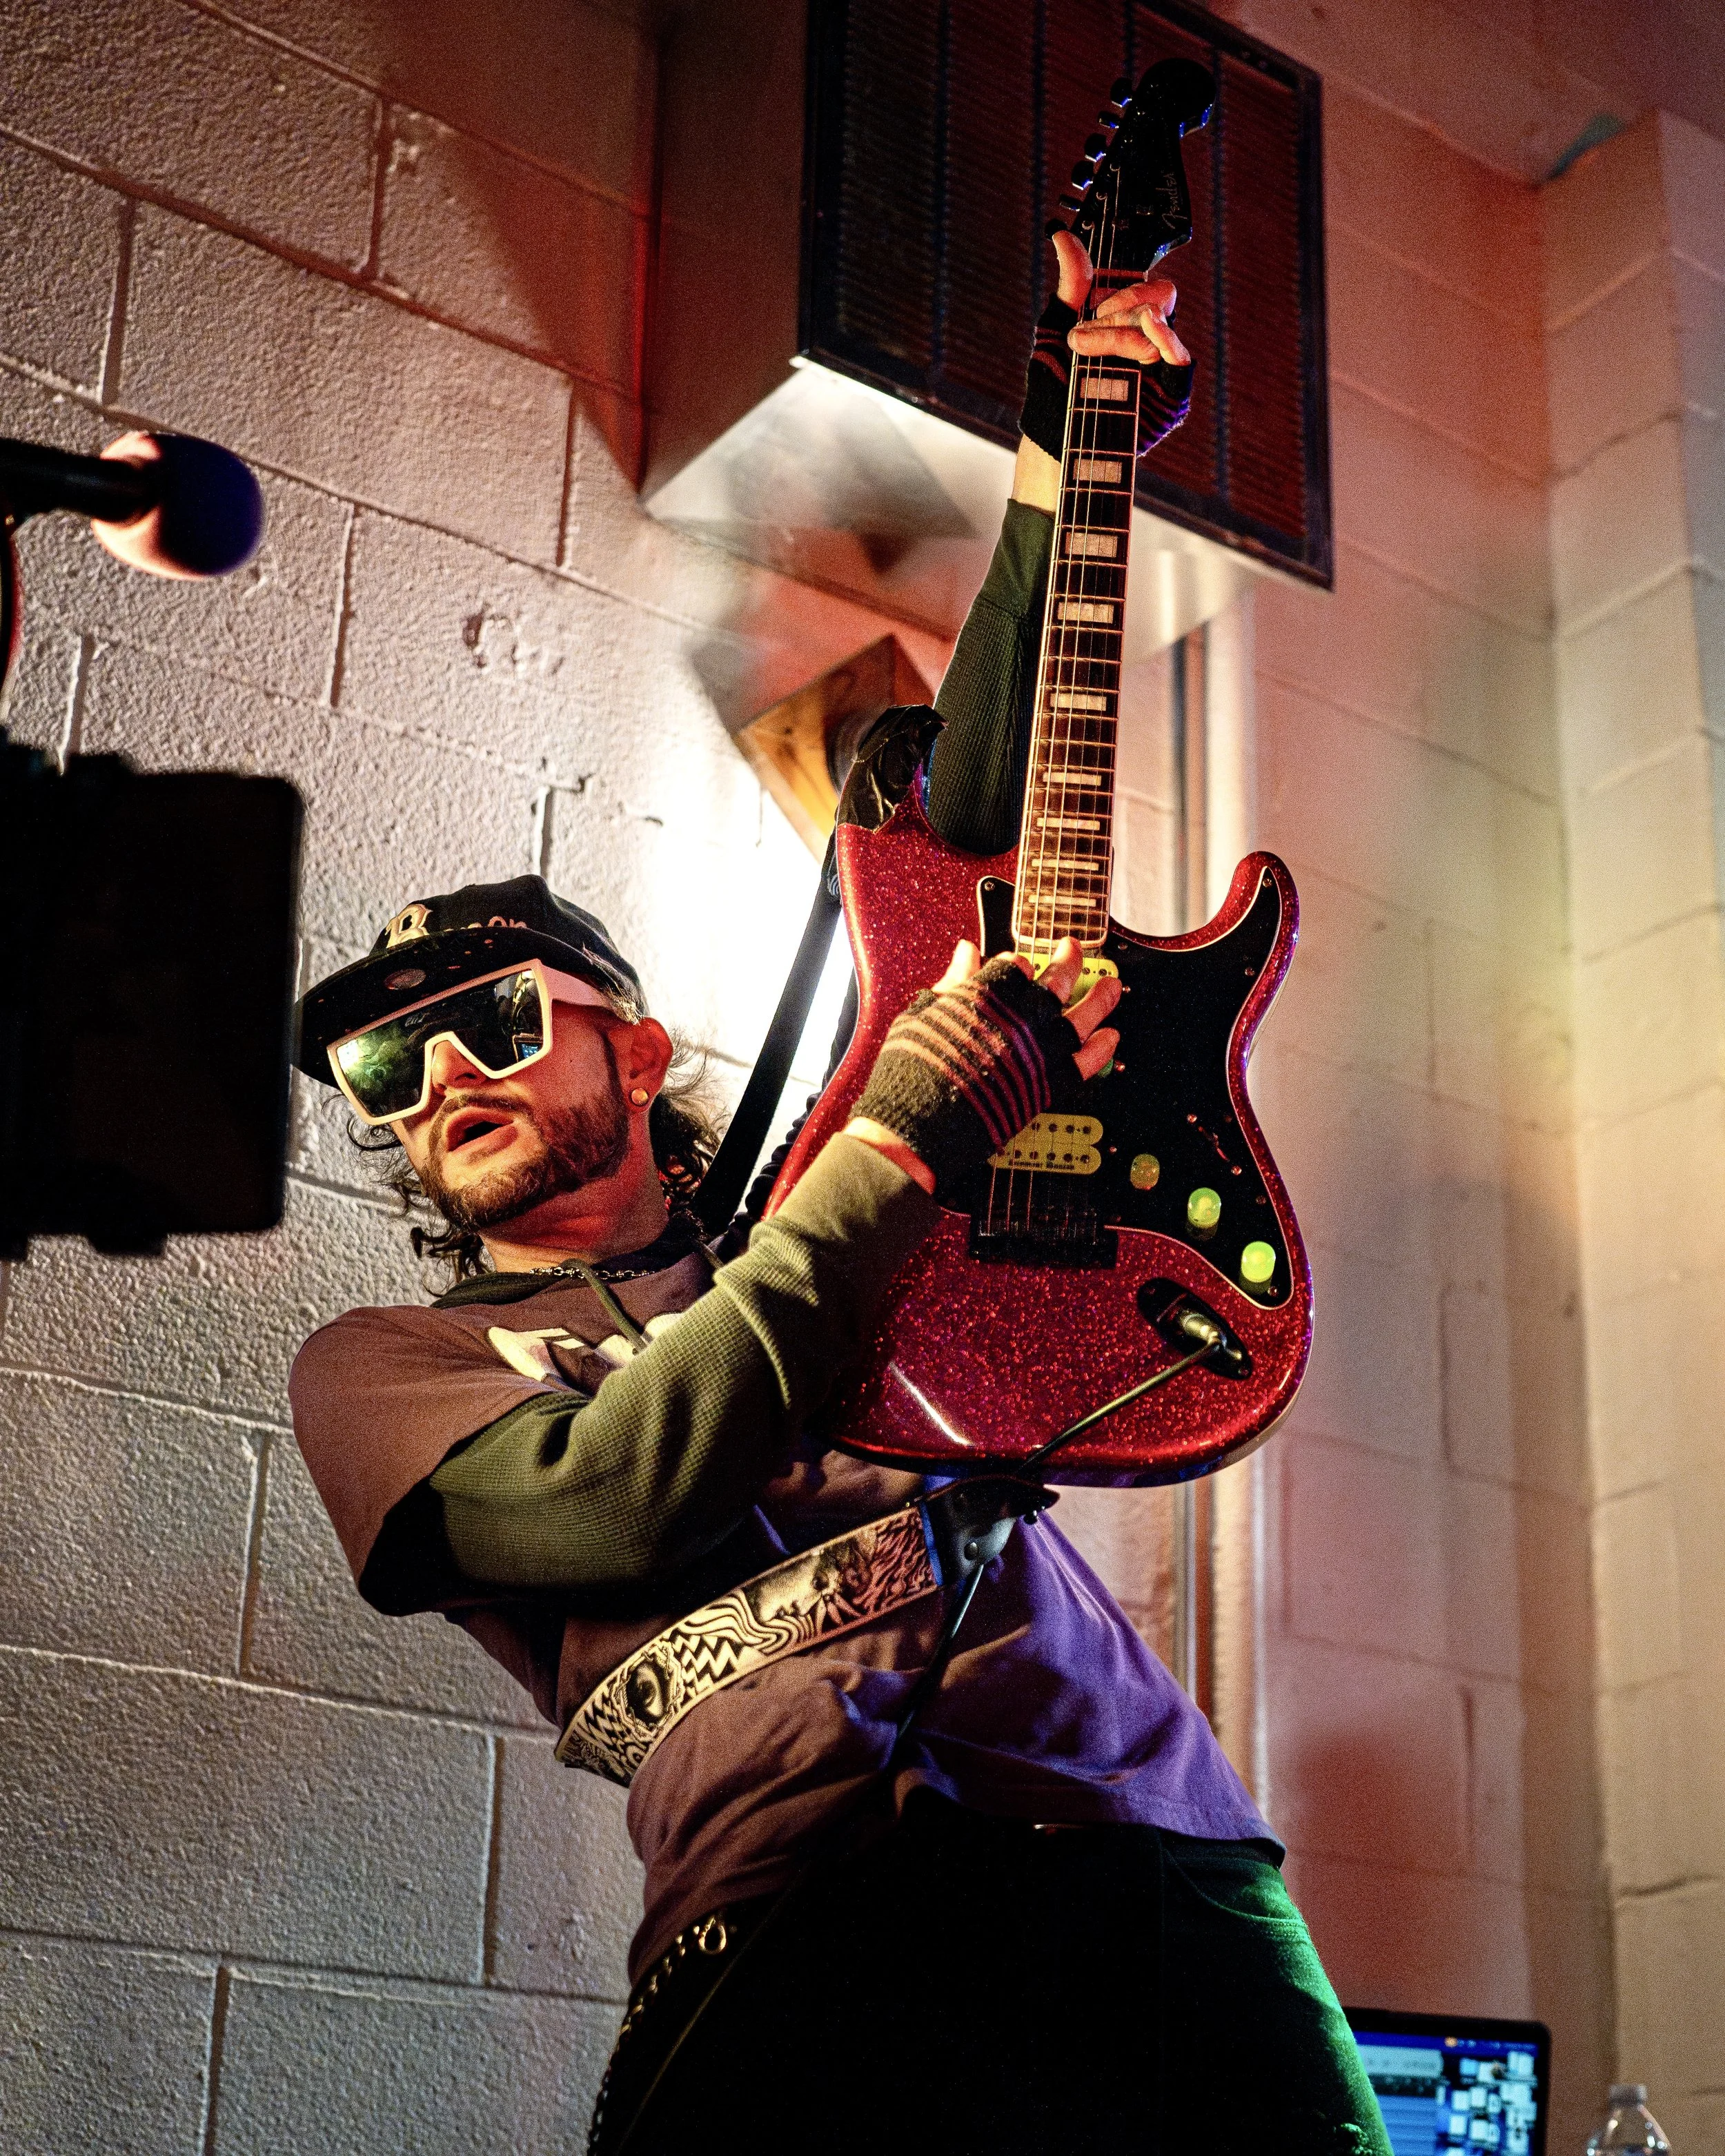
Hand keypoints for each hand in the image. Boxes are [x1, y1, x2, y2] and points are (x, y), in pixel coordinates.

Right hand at [844, 935, 1122, 1194]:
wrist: (917, 1122)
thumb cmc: (911, 1067)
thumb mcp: (923, 1013)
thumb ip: (952, 980)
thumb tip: (966, 949)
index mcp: (989, 991)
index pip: (1014, 965)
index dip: (1016, 965)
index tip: (1016, 966)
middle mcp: (1021, 1015)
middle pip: (1056, 978)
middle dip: (1068, 960)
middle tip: (1073, 948)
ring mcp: (1039, 1049)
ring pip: (1081, 1016)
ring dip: (1100, 999)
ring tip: (1112, 986)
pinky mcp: (1048, 1083)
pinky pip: (1085, 1063)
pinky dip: (1100, 1050)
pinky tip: (1111, 1037)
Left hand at [1013, 231, 1188, 507]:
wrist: (1049, 441)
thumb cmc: (1051, 389)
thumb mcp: (1053, 331)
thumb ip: (1069, 286)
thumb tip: (1061, 234)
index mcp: (1126, 319)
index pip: (1143, 283)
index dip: (1122, 286)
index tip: (1091, 305)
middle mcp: (1148, 338)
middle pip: (1159, 296)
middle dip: (1119, 308)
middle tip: (1080, 335)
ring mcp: (1162, 367)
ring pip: (1161, 326)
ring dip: (1121, 333)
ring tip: (1084, 351)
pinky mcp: (1171, 397)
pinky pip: (1181, 364)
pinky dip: (1167, 343)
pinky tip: (1153, 333)